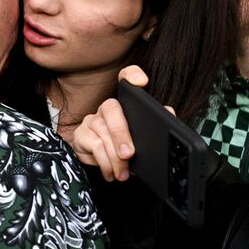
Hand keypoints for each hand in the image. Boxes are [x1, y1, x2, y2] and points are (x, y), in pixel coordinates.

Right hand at [69, 65, 159, 180]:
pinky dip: (104, 163)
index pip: (126, 79)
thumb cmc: (128, 150)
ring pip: (102, 133)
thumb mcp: (146, 141)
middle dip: (120, 133)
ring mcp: (91, 120)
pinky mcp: (80, 134)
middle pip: (111, 109)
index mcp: (126, 104)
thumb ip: (158, 125)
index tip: (142, 82)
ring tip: (123, 173)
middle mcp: (107, 108)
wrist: (108, 168)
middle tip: (128, 154)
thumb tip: (169, 113)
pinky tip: (111, 172)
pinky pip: (92, 146)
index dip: (133, 75)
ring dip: (114, 157)